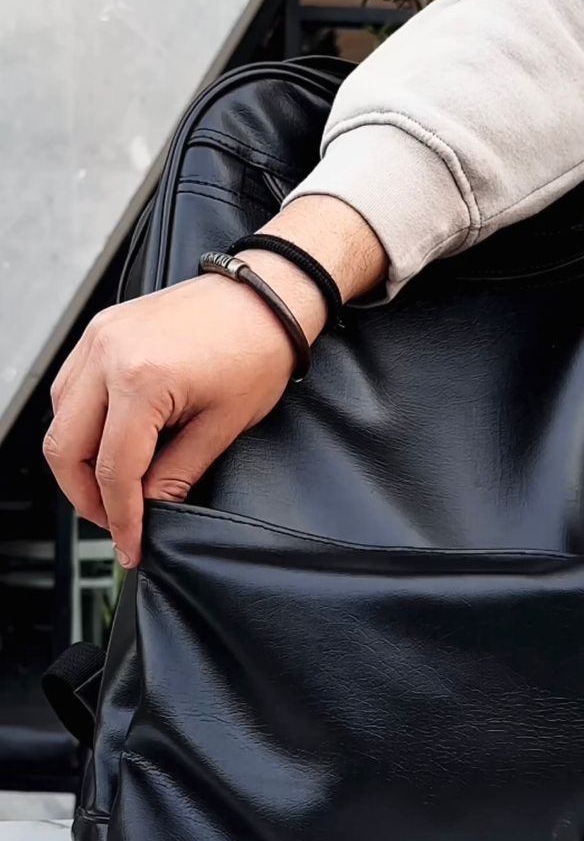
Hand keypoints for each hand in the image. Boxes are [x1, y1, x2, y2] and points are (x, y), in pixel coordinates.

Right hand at [45, 198, 385, 567]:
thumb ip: (178, 473)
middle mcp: (108, 354)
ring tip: (113, 490)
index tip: (131, 546)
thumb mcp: (224, 425)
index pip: (114, 470)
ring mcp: (98, 338)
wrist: (266, 294)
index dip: (120, 518)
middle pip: (66, 448)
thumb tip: (151, 508)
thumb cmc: (258, 348)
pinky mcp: (101, 330)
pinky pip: (69, 389)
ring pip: (60, 420)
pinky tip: (107, 446)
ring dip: (78, 463)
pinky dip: (80, 425)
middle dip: (87, 497)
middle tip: (117, 524)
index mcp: (141, 380)